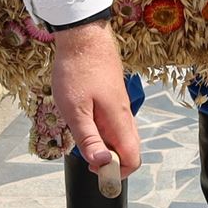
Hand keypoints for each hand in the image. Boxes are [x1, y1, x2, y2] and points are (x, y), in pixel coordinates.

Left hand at [47, 21, 142, 175]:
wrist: (83, 36)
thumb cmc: (77, 70)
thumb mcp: (75, 109)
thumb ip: (89, 138)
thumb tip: (102, 164)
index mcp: (119, 121)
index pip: (132, 159)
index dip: (116, 171)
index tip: (94, 168)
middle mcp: (124, 115)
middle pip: (128, 150)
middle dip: (109, 160)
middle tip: (85, 154)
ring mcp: (120, 106)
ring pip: (120, 136)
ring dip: (103, 144)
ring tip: (81, 134)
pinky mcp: (113, 98)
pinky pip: (114, 123)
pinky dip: (101, 130)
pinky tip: (83, 119)